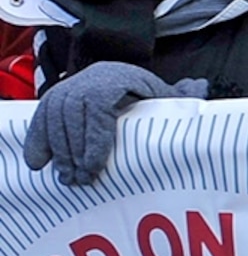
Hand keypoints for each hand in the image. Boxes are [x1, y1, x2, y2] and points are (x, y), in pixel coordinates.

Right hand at [24, 62, 204, 189]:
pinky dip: (38, 140)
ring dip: (58, 150)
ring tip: (67, 177)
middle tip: (78, 180)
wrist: (117, 76)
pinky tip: (38, 162)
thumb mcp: (164, 96)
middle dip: (74, 152)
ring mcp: (68, 87)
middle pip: (73, 116)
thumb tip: (200, 87)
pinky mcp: (53, 97)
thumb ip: (182, 97)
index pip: (98, 108)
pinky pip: (40, 118)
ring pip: (54, 118)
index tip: (93, 167)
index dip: (94, 140)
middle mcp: (89, 79)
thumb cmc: (146, 93)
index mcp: (117, 78)